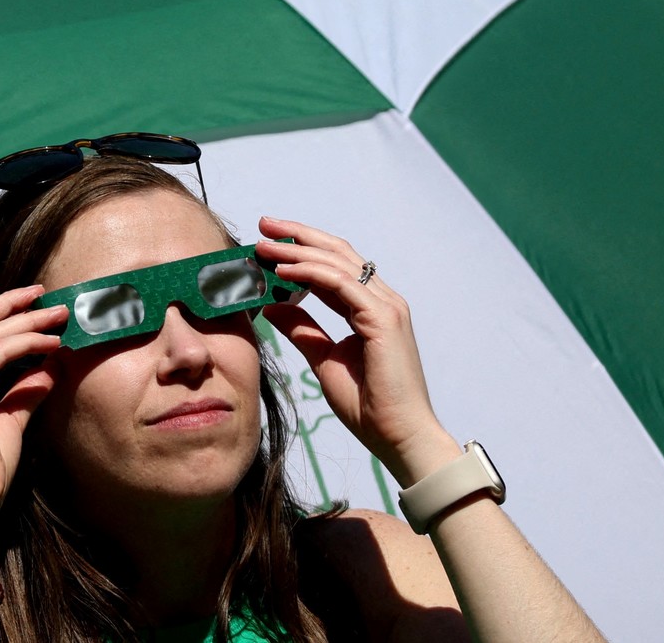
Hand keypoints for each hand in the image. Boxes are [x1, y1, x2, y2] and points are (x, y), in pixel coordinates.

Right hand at [0, 286, 67, 509]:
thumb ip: (23, 391)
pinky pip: (1, 350)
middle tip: (44, 294)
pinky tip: (53, 343)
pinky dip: (29, 341)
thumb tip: (50, 366)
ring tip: (60, 316)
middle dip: (11, 303)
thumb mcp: (7, 420)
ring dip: (29, 320)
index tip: (29, 307)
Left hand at [255, 218, 459, 485]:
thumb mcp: (323, 359)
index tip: (268, 240)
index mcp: (372, 308)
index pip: (335, 264)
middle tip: (264, 224)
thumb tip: (271, 305)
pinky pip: (341, 284)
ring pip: (337, 263)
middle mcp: (383, 300)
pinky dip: (309, 273)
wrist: (399, 438)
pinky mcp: (384, 320)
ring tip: (264, 244)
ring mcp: (387, 307)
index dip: (302, 249)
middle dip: (298, 236)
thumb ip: (302, 330)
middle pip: (337, 253)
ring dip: (297, 251)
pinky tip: (281, 272)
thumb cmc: (368, 406)